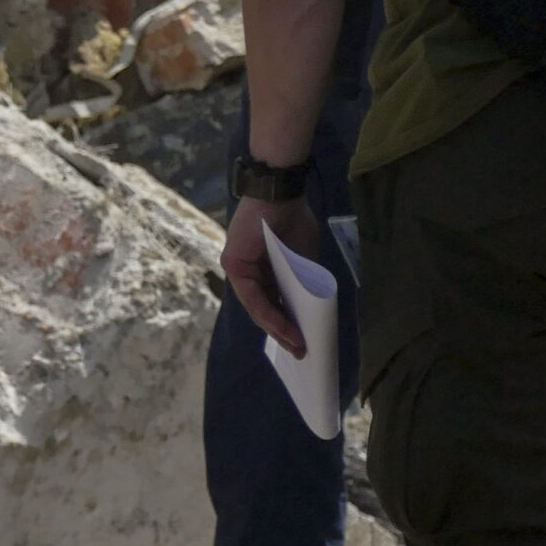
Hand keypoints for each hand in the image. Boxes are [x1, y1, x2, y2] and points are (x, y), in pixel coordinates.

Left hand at [223, 193, 320, 358]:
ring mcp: (238, 270)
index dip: (287, 324)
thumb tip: (312, 308)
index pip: (272, 302)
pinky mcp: (233, 266)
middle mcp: (247, 272)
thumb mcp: (302, 258)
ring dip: (278, 329)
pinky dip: (269, 314)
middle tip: (301, 352)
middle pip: (264, 310)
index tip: (303, 342)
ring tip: (297, 345)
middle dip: (284, 333)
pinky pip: (252, 297)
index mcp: (263, 269)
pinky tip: (284, 328)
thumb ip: (301, 281)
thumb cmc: (292, 219)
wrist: (280, 193)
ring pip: (258, 308)